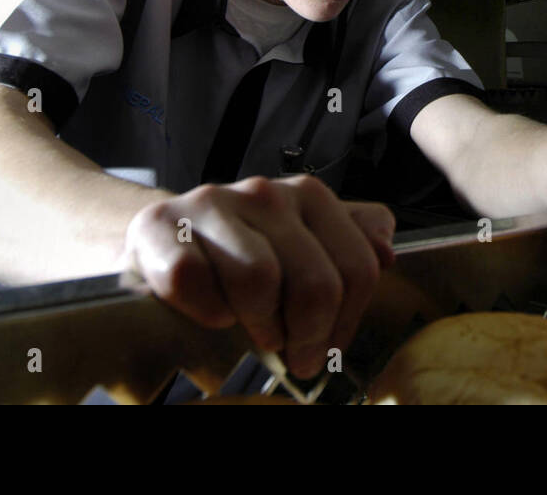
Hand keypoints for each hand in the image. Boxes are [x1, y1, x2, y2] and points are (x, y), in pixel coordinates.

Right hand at [120, 175, 395, 378]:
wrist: (159, 236)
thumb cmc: (237, 251)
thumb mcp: (301, 243)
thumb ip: (350, 241)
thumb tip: (388, 251)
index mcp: (309, 196)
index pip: (359, 269)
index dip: (346, 322)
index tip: (326, 345)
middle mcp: (265, 192)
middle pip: (315, 283)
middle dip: (307, 334)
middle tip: (293, 353)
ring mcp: (212, 204)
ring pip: (259, 281)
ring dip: (257, 323)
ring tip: (249, 329)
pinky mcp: (160, 227)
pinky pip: (193, 282)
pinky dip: (203, 309)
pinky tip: (208, 310)